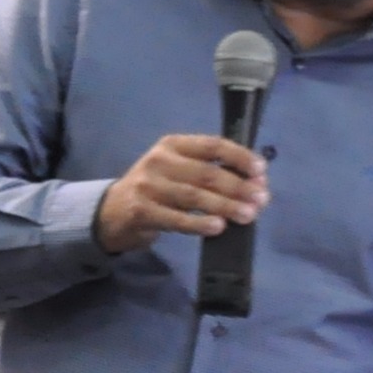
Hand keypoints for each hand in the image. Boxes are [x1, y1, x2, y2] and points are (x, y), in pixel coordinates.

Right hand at [94, 133, 268, 254]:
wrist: (111, 212)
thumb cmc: (156, 189)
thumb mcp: (177, 170)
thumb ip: (211, 173)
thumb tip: (255, 184)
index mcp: (173, 145)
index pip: (212, 145)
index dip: (239, 157)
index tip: (261, 170)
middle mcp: (159, 160)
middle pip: (206, 173)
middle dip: (238, 187)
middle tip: (261, 200)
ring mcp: (148, 185)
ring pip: (194, 196)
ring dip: (225, 206)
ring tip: (247, 215)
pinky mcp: (141, 211)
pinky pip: (176, 218)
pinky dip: (199, 223)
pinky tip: (218, 228)